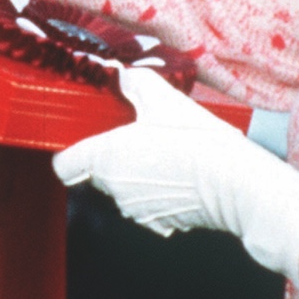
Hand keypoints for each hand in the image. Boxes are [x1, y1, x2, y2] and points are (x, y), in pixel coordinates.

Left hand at [53, 67, 298, 278]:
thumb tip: (122, 73)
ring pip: (124, 190)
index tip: (92, 139)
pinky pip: (149, 206)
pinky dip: (159, 193)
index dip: (75, 152)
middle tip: (141, 136)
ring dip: (138, 175)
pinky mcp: (159, 225)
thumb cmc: (195, 141)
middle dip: (114, 158)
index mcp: (104, 158)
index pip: (64, 166)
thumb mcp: (163, 99)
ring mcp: (136, 211)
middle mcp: (114, 189)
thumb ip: (135, 82)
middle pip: (97, 175)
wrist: (233, 182)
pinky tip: (180, 174)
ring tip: (167, 154)